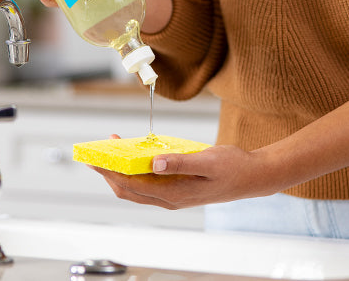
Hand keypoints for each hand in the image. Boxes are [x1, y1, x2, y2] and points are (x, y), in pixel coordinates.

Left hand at [90, 140, 282, 209]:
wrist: (252, 177)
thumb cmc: (234, 168)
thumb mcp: (208, 161)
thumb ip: (180, 162)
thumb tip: (154, 162)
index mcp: (174, 194)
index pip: (131, 186)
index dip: (109, 173)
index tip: (95, 159)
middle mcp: (169, 199)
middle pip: (128, 190)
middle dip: (109, 172)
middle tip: (98, 152)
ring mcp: (173, 196)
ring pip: (137, 187)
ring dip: (122, 171)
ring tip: (114, 150)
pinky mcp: (177, 189)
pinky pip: (148, 183)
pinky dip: (136, 171)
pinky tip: (136, 155)